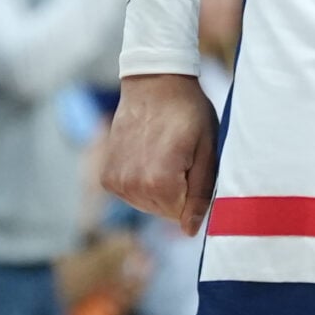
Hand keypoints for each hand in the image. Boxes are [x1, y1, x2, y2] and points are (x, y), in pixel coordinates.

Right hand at [104, 73, 220, 235]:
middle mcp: (132, 187)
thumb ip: (201, 193)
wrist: (155, 83)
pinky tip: (149, 155)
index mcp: (159, 183)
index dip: (195, 190)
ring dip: (160, 187)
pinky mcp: (107, 177)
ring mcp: (116, 183)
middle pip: (165, 211)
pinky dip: (143, 181)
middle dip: (179, 190)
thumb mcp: (208, 149)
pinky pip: (131, 194)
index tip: (195, 162)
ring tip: (165, 152)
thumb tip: (190, 231)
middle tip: (181, 154)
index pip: (183, 214)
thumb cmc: (189, 112)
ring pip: (148, 204)